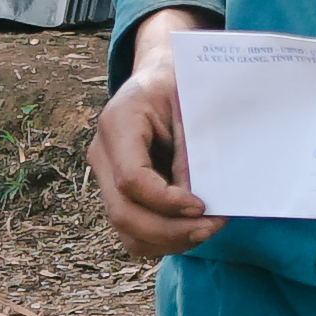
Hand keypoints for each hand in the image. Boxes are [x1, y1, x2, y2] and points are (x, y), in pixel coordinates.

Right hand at [91, 9, 224, 256]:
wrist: (160, 75)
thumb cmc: (179, 84)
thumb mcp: (190, 106)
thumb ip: (190, 152)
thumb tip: (196, 202)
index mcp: (117, 123)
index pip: (131, 179)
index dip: (166, 201)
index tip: (202, 205)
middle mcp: (103, 153)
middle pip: (123, 214)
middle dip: (171, 231)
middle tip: (212, 227)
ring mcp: (106, 176)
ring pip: (126, 230)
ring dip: (168, 240)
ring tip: (206, 230)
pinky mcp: (118, 191)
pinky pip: (134, 230)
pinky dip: (164, 238)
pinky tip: (192, 228)